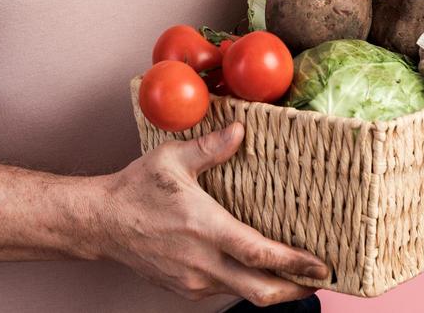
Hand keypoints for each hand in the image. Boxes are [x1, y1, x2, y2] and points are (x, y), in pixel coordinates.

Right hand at [93, 121, 329, 305]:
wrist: (101, 223)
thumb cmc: (135, 189)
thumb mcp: (171, 160)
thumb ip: (210, 147)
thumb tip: (240, 131)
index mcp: (205, 228)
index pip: (259, 254)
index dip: (295, 264)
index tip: (322, 265)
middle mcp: (203, 262)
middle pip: (261, 291)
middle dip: (296, 288)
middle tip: (321, 278)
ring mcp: (194, 281)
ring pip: (244, 294)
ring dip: (272, 287)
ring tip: (295, 274)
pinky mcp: (186, 289)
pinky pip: (224, 291)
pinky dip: (246, 283)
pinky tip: (254, 269)